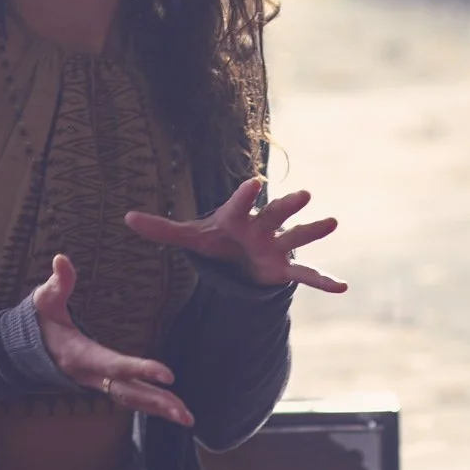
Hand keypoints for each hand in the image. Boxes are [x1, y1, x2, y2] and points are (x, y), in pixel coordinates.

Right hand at [30, 253, 193, 426]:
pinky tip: (172, 410)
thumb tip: (61, 258)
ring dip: (158, 409)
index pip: (115, 365)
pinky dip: (150, 406)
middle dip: (156, 403)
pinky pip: (129, 397)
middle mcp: (91, 375)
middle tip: (185, 414)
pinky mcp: (102, 383)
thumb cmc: (37, 324)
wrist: (21, 352)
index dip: (140, 369)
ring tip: (187, 418)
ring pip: (131, 399)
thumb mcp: (44, 301)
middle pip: (128, 393)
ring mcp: (97, 382)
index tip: (168, 375)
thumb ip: (58, 282)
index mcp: (81, 356)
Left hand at [124, 178, 346, 293]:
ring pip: (297, 237)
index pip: (240, 204)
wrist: (239, 255)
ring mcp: (277, 246)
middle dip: (288, 206)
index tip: (254, 183)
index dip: (246, 195)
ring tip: (332, 222)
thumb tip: (126, 218)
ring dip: (313, 231)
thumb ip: (161, 229)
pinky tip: (342, 286)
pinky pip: (306, 274)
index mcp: (237, 217)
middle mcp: (261, 227)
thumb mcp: (189, 236)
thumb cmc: (216, 240)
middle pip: (275, 214)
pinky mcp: (285, 267)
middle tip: (305, 194)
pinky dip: (323, 280)